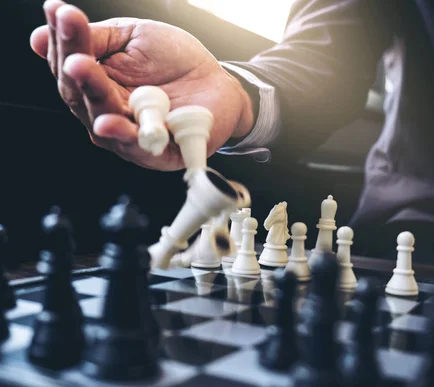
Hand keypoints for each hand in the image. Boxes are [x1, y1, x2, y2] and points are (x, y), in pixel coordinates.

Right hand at [30, 0, 254, 170]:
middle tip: (74, 51)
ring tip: (81, 72)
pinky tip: (108, 123)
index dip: (64, 40)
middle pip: (81, 96)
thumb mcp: (135, 38)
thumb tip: (39, 37)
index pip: (70, 65)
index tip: (60, 11)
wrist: (221, 84)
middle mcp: (107, 114)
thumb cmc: (175, 62)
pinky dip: (125, 135)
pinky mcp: (158, 153)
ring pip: (104, 122)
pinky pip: (139, 146)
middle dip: (76, 70)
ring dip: (94, 97)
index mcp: (97, 85)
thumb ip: (98, 39)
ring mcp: (130, 136)